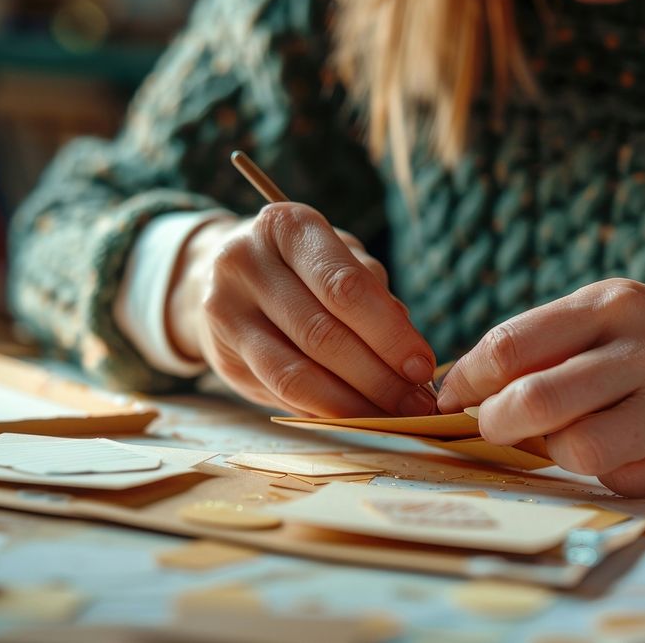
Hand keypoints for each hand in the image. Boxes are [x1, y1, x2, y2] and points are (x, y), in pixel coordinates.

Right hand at [167, 203, 436, 416]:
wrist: (221, 274)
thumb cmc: (301, 265)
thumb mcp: (338, 258)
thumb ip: (374, 296)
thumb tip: (409, 357)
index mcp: (286, 227)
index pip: (344, 287)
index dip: (389, 333)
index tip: (423, 365)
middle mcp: (245, 263)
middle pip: (322, 334)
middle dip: (378, 376)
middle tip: (416, 403)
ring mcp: (225, 312)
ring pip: (296, 373)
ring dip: (352, 404)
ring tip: (392, 416)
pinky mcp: (222, 357)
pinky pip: (280, 393)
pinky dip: (324, 411)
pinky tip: (356, 417)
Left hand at [437, 279, 644, 499]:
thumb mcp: (618, 313)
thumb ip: (550, 339)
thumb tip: (466, 382)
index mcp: (613, 303)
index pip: (512, 345)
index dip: (468, 379)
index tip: (452, 397)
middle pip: (534, 401)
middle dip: (495, 424)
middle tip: (493, 428)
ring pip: (574, 451)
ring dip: (553, 452)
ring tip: (567, 436)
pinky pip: (618, 481)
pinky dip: (604, 474)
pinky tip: (623, 452)